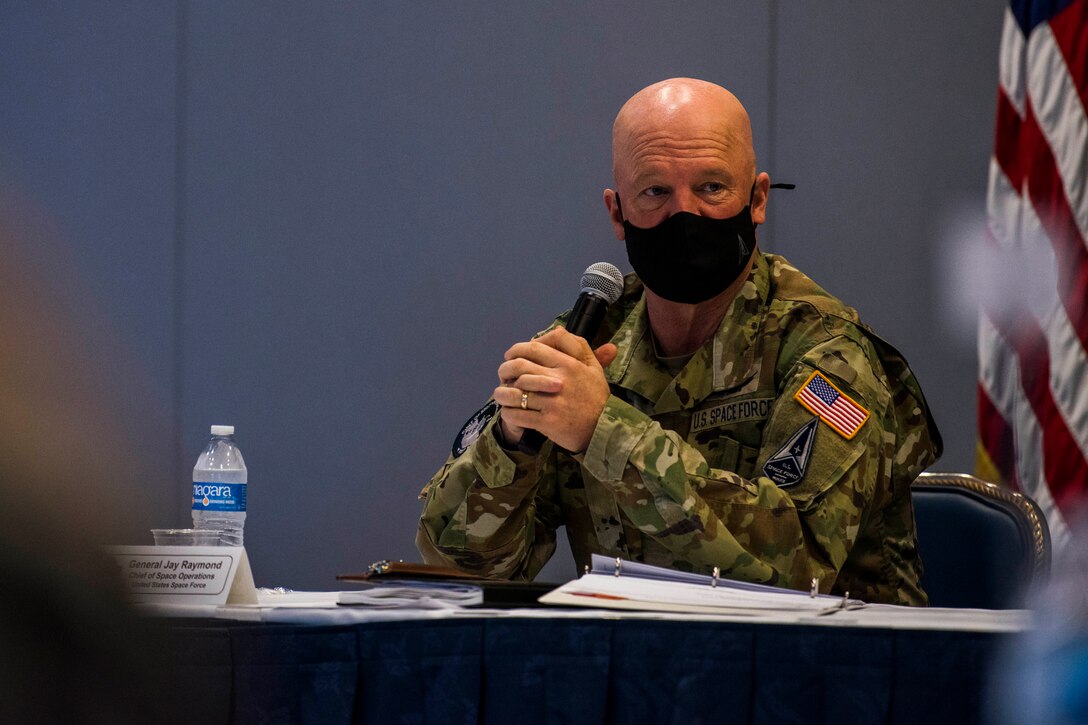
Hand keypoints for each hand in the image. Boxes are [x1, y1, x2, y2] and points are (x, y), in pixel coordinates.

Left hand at [494, 327, 617, 451]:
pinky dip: (508, 413)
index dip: (517, 349)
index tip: (510, 355)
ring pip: (516, 392)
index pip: (535, 348)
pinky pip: (518, 415)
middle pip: (520, 366)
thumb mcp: (593, 368)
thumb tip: (558, 329)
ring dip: (502, 393)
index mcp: (569, 364)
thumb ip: (578, 347)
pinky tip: (508, 412)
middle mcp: (560, 380)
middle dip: (505, 369)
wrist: (604, 429)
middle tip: (502, 374)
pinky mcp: (548, 422)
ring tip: (500, 394)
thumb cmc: (596, 397)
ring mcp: (553, 402)